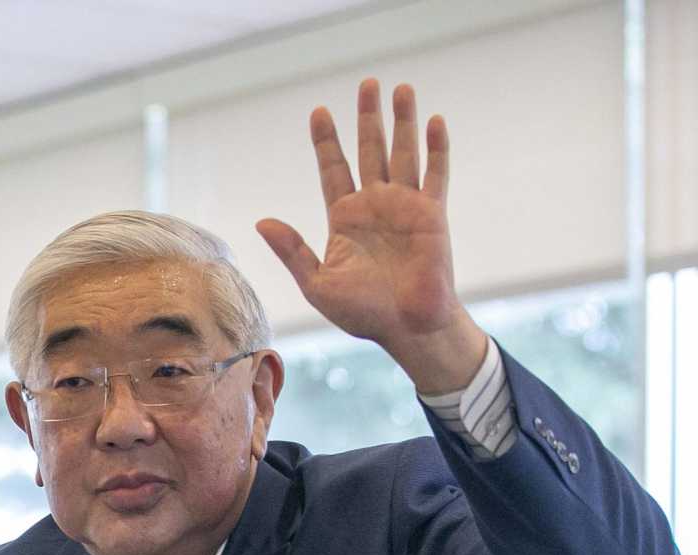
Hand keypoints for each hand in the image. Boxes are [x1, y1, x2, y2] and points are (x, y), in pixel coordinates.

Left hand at [256, 79, 488, 392]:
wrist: (406, 328)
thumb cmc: (362, 312)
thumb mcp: (317, 283)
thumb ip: (293, 251)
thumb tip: (261, 222)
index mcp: (345, 219)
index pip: (333, 170)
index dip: (326, 142)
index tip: (319, 112)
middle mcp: (375, 206)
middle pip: (369, 151)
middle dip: (367, 118)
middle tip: (366, 83)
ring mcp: (405, 207)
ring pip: (402, 152)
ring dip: (401, 121)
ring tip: (399, 87)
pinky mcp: (432, 214)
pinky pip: (435, 173)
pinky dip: (435, 147)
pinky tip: (432, 120)